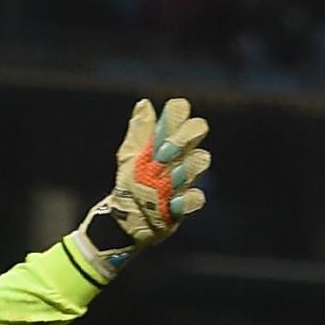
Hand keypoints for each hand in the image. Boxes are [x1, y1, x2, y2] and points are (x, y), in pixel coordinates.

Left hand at [68, 98, 210, 277]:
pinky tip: (172, 202)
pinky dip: (185, 199)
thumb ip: (139, 133)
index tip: (162, 128)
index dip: (176, 115)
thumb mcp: (129, 156)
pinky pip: (196, 197)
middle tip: (161, 156)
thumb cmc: (128, 185)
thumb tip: (144, 104)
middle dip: (182, 138)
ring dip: (183, 167)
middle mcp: (179, 156)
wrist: (124, 220)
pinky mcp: (185, 205)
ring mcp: (184, 179)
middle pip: (198, 129)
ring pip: (200, 160)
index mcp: (165, 141)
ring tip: (165, 179)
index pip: (180, 114)